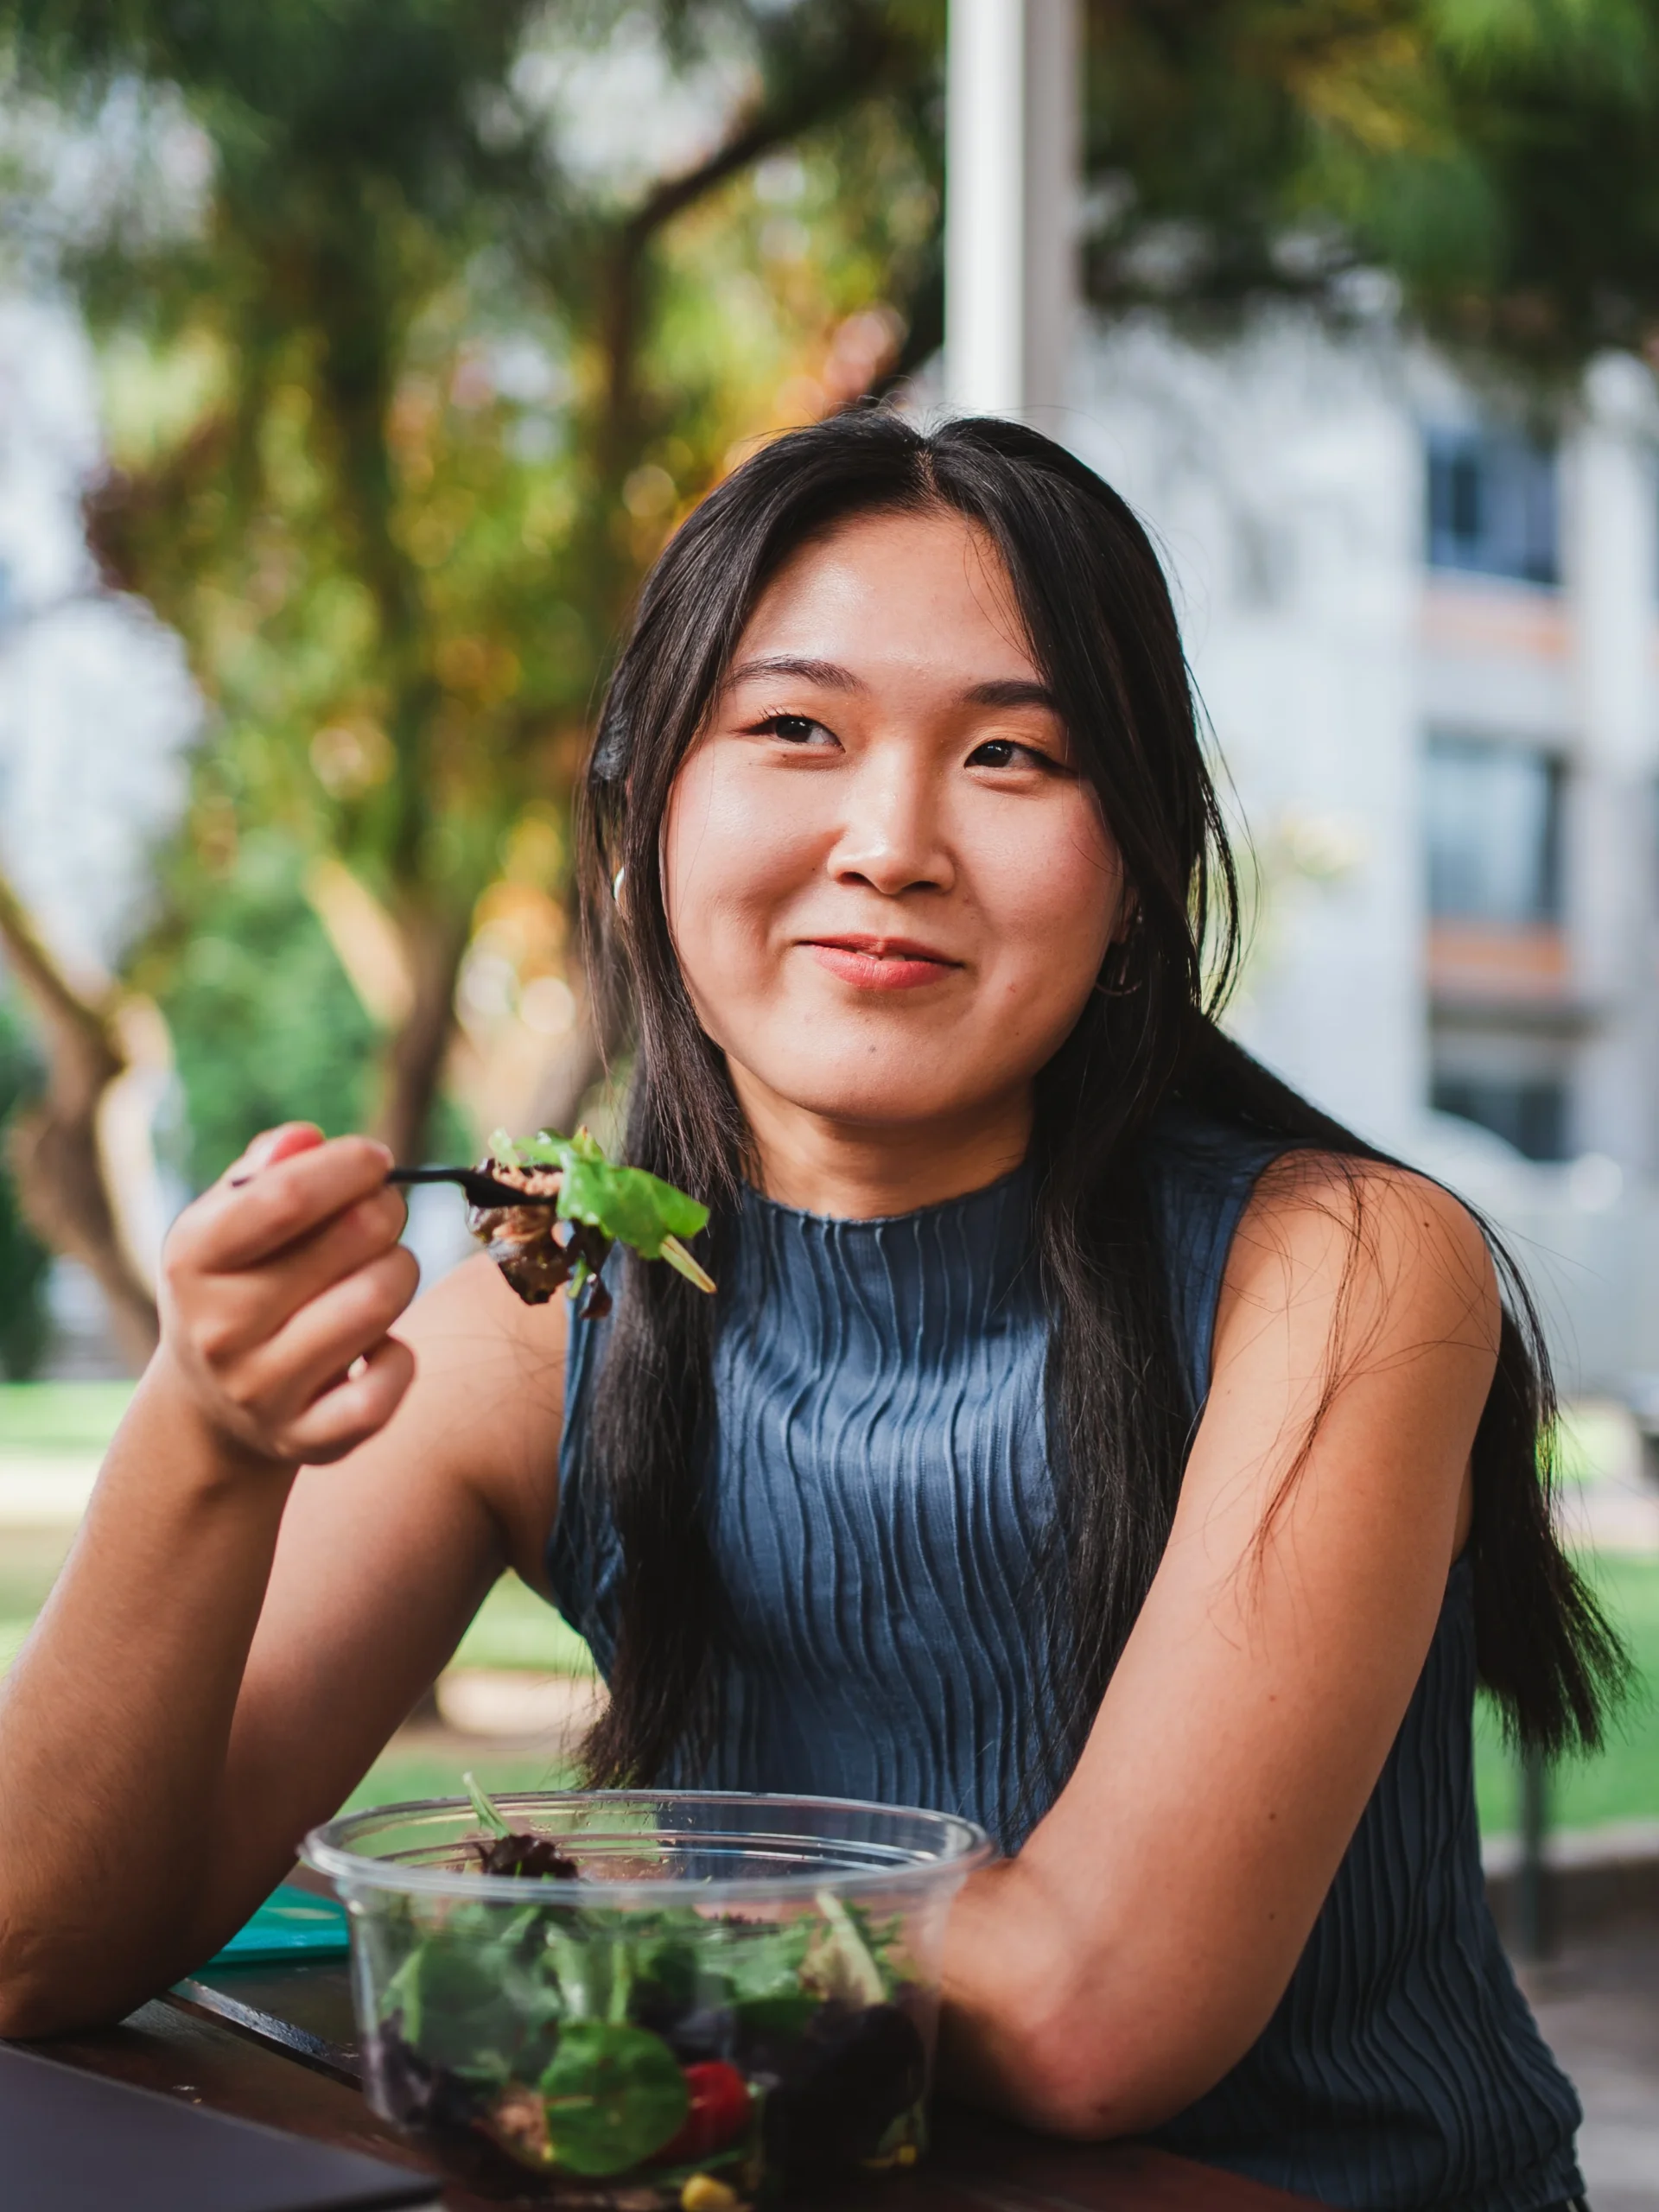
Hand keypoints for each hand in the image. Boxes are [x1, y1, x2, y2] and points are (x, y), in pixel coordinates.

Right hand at [157, 1124, 419, 1468]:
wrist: (211, 1409)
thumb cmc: (237, 1284)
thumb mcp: (227, 1222)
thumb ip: (266, 1170)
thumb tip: (305, 1139)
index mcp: (193, 1259)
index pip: (285, 1196)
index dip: (349, 1166)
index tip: (375, 1159)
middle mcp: (220, 1328)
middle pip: (355, 1239)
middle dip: (386, 1210)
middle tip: (381, 1213)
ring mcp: (262, 1391)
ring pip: (380, 1300)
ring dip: (400, 1270)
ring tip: (379, 1270)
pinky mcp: (308, 1439)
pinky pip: (389, 1385)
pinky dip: (401, 1356)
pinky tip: (378, 1344)